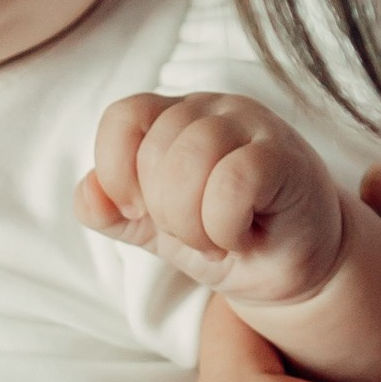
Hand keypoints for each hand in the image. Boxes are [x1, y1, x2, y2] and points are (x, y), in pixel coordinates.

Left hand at [79, 92, 347, 305]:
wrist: (294, 272)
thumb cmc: (228, 239)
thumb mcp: (157, 230)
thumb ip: (114, 214)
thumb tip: (86, 196)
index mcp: (174, 117)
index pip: (123, 117)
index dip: (116, 171)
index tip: (137, 212)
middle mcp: (212, 110)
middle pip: (155, 148)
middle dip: (164, 212)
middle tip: (196, 235)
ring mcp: (252, 126)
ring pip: (190, 159)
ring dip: (193, 221)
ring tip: (217, 239)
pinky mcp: (286, 157)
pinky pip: (232, 181)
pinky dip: (225, 223)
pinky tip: (241, 235)